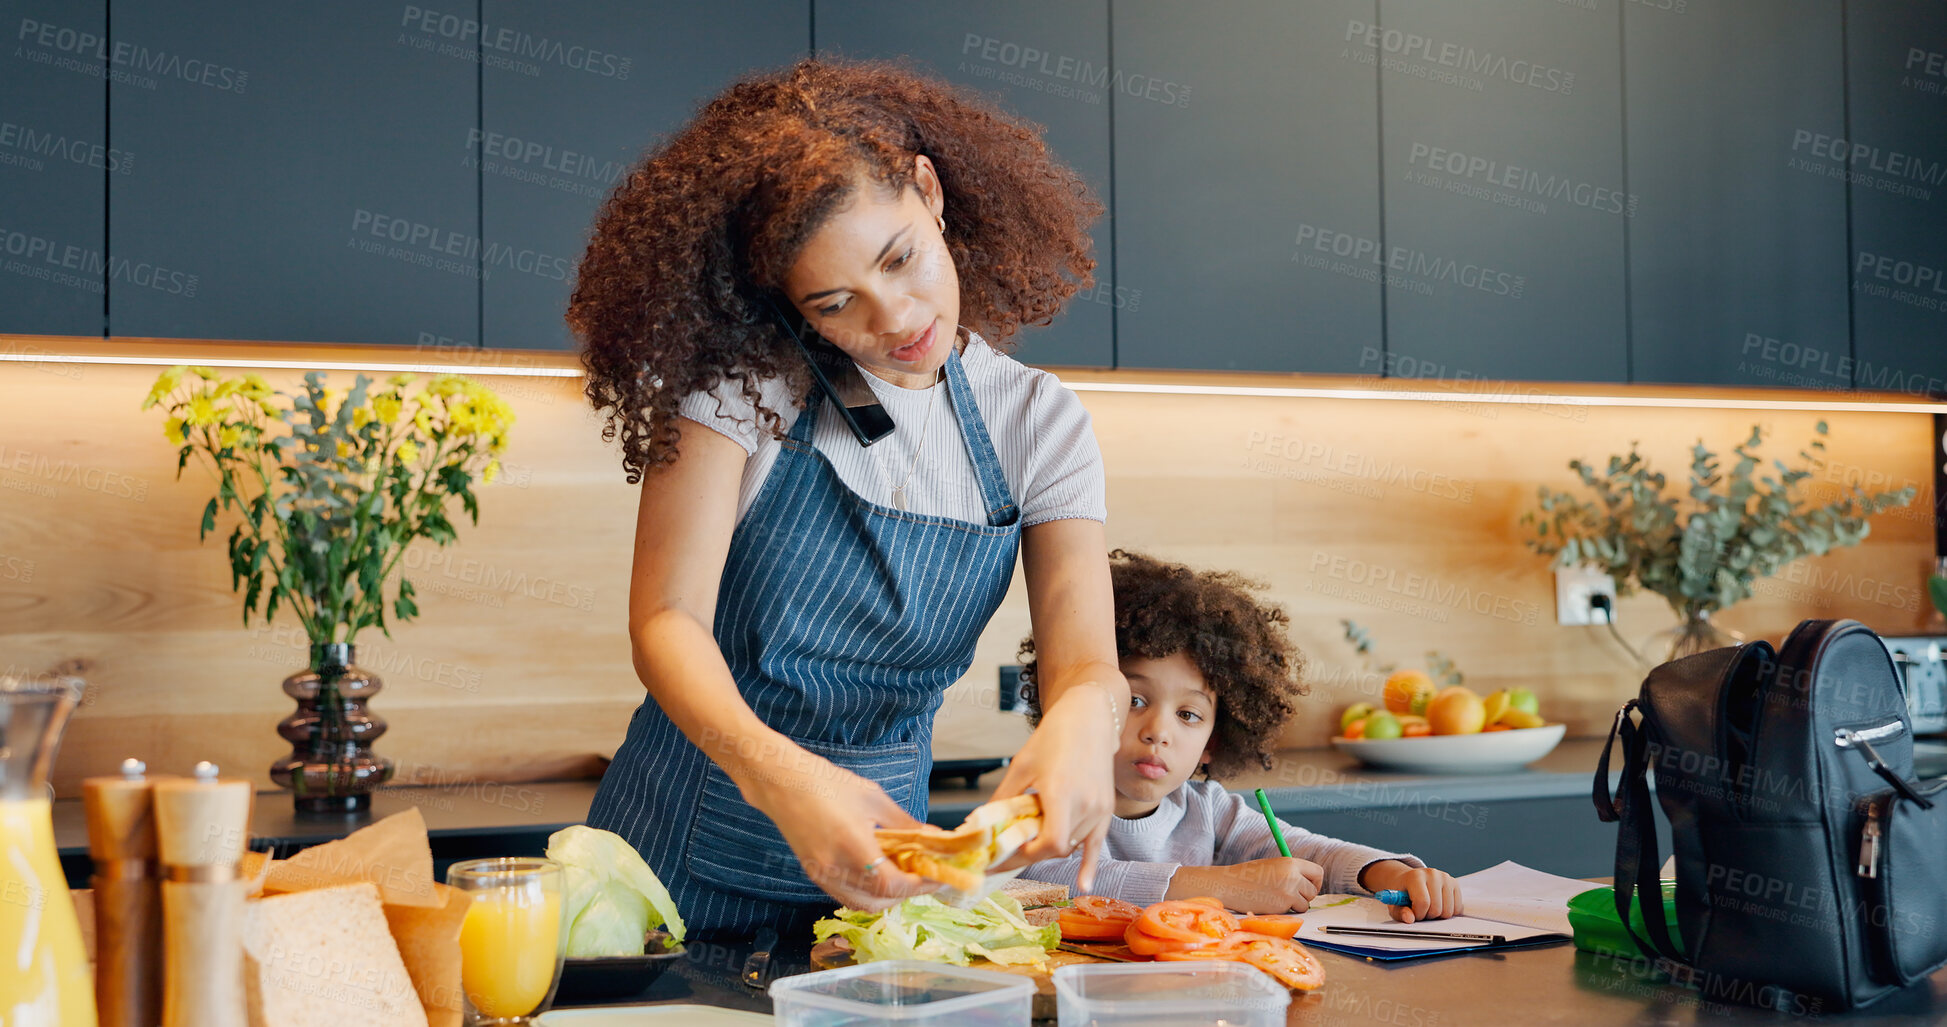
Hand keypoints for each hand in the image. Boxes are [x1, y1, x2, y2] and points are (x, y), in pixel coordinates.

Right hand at [738, 742, 940, 912]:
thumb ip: (904, 823)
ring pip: (862, 904)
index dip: (917, 886)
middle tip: (923, 878)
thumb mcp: (873, 798)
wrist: (782, 782)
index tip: (935, 878)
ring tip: (902, 877)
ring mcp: (821, 875)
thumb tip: (932, 837)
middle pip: (878, 901)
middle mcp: (834, 867)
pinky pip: (846, 896)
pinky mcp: (813, 874)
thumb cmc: (826, 783)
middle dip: (905, 894)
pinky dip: (867, 894)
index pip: (891, 884)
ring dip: (887, 897)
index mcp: (852, 846)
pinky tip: (877, 876)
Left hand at [987, 683, 1118, 887]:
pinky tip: (1084, 885)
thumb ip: (1004, 799)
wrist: (1090, 717)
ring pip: (1070, 845)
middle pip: (1056, 848)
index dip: (1022, 857)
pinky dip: (1088, 864)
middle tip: (1002, 855)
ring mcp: (1099, 809)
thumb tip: (981, 823)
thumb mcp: (1021, 766)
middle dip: (1028, 854)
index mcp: (1062, 793)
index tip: (999, 859)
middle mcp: (1085, 805)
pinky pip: (1097, 843)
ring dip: (1047, 849)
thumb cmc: (1054, 736)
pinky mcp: (1106, 808)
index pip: (1046, 843)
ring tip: (1024, 843)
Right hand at [1168, 858, 1323, 912]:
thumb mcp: (1272, 867)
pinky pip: (1295, 911)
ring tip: (1277, 899)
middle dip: (1304, 896)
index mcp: (1290, 862)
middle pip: (1313, 890)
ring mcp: (1289, 891)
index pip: (1317, 872)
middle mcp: (1293, 875)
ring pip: (1306, 904)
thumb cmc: (1248, 876)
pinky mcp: (1283, 905)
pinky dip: (1286, 911)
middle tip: (1290, 896)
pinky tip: (1271, 904)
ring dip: (1295, 905)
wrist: (1229, 885)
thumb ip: (1291, 872)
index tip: (1307, 887)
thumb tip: (1308, 884)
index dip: (1315, 882)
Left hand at [1361, 861, 1462, 922]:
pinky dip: (1449, 912)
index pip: (1422, 902)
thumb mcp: (1396, 904)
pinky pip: (1458, 908)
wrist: (1409, 879)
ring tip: (1429, 907)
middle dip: (1428, 915)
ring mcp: (1445, 877)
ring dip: (1438, 916)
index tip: (1413, 914)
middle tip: (1421, 910)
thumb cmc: (1402, 893)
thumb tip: (1409, 919)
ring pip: (1448, 911)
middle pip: (1436, 908)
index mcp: (1415, 876)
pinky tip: (1439, 905)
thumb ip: (1401, 912)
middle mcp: (1432, 874)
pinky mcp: (1454, 883)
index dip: (1418, 914)